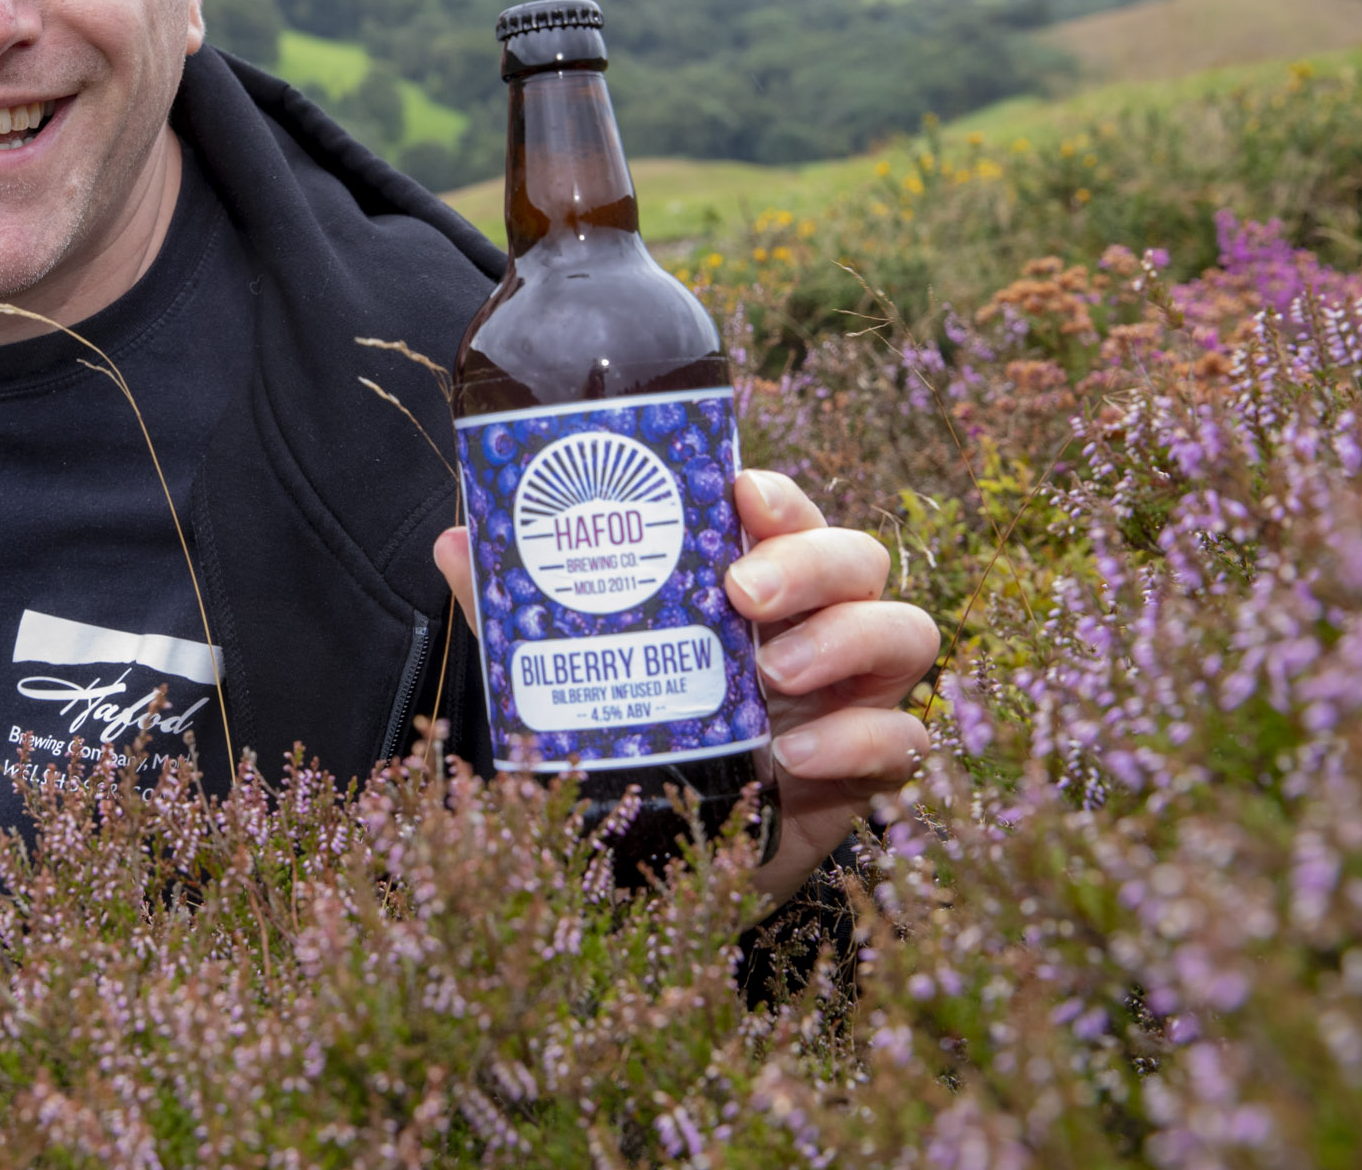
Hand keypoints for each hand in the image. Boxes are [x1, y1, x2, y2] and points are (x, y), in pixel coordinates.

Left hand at [431, 468, 936, 907]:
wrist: (652, 867)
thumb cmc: (621, 740)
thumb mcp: (563, 673)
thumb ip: (518, 611)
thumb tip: (456, 542)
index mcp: (749, 581)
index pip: (785, 513)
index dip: (776, 495)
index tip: (738, 493)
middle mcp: (812, 624)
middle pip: (858, 557)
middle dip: (811, 562)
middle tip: (743, 594)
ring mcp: (846, 695)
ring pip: (905, 632)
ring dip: (846, 640)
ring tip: (773, 674)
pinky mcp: (864, 773)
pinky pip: (904, 739)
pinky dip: (860, 739)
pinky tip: (792, 759)